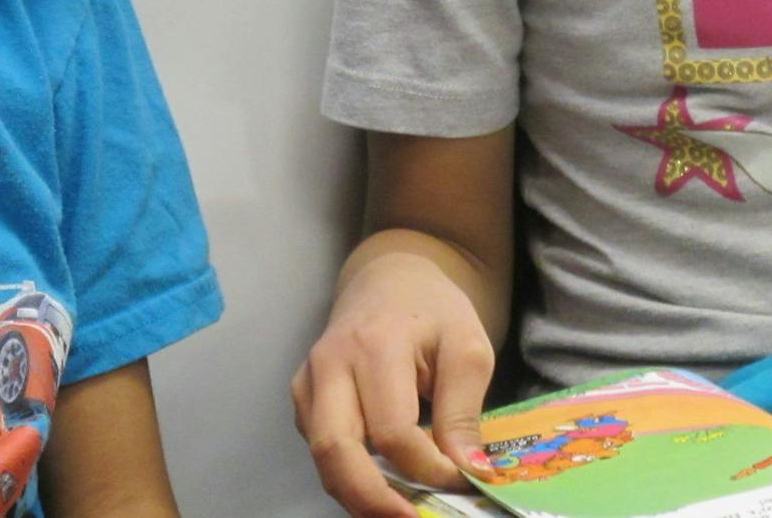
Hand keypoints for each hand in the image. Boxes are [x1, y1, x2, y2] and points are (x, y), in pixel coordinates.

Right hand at [292, 249, 498, 517]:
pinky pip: (320, 448)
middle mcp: (331, 362)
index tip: (461, 478)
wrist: (390, 277)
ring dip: (358, 495)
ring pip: (322, 457)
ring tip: (400, 511)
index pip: (393, 430)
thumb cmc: (434, 310)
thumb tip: (468, 470)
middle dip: (372, 500)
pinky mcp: (303, 396)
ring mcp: (309, 380)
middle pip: (336, 450)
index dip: (427, 467)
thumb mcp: (468, 348)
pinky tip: (382, 485)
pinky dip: (348, 475)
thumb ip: (464, 409)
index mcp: (376, 343)